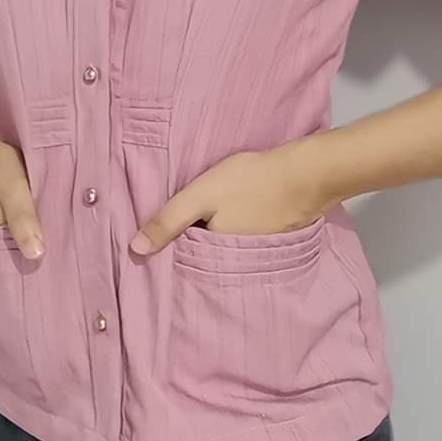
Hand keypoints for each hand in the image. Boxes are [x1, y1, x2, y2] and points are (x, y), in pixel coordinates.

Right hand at [0, 126, 44, 259]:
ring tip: (34, 209)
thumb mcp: (14, 190)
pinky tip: (11, 196)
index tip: (52, 244)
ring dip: (13, 219)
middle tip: (47, 222)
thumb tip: (36, 257)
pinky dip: (2, 207)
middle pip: (4, 238)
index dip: (31, 245)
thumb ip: (24, 222)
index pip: (12, 249)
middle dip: (23, 233)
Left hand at [129, 135, 337, 255]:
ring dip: (215, 240)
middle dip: (192, 248)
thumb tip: (135, 249)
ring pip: (225, 249)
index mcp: (214, 257)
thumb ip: (169, 220)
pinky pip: (245, 241)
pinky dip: (237, 232)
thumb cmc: (250, 182)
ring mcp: (256, 254)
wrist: (306, 175)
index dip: (170, 250)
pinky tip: (234, 216)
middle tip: (178, 230)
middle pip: (205, 257)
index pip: (184, 259)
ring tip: (203, 223)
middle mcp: (236, 265)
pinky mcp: (272, 240)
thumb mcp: (201, 195)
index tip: (157, 243)